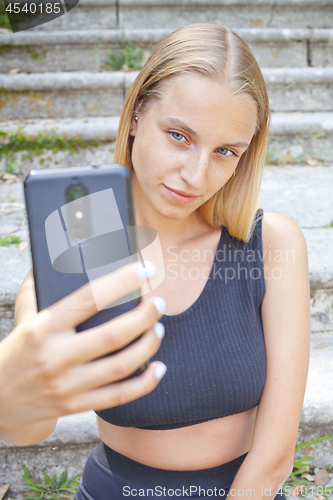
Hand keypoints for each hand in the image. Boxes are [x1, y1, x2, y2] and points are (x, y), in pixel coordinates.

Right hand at [0, 261, 165, 443]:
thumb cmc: (16, 350)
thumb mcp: (23, 315)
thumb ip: (38, 286)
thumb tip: (59, 255)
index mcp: (43, 327)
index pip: (90, 298)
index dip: (121, 281)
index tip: (144, 270)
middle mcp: (56, 356)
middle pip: (113, 334)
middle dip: (144, 315)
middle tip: (158, 302)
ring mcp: (67, 384)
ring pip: (121, 365)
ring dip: (148, 344)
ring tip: (158, 328)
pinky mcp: (76, 405)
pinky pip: (119, 396)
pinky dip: (145, 383)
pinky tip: (158, 368)